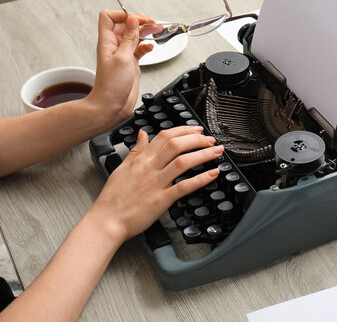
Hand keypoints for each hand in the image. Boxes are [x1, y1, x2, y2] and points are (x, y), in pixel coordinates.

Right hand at [86, 126, 223, 241]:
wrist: (107, 221)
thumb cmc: (113, 198)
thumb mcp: (122, 168)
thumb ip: (136, 150)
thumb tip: (142, 133)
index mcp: (141, 160)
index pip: (164, 137)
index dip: (183, 130)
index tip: (197, 129)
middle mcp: (149, 168)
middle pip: (176, 145)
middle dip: (197, 139)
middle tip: (210, 139)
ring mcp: (156, 183)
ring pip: (183, 162)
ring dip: (203, 154)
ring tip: (216, 152)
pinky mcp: (161, 200)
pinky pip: (184, 186)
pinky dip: (200, 179)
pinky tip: (213, 174)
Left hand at [87, 10, 154, 128]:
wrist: (112, 105)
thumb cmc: (111, 85)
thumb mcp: (123, 57)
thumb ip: (129, 38)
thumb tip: (132, 19)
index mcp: (107, 41)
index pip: (109, 17)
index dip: (122, 15)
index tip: (136, 19)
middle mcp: (114, 46)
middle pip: (125, 25)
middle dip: (138, 21)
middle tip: (151, 23)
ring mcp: (123, 54)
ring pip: (134, 36)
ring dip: (145, 32)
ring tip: (156, 31)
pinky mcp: (131, 63)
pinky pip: (140, 49)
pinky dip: (147, 46)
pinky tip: (151, 47)